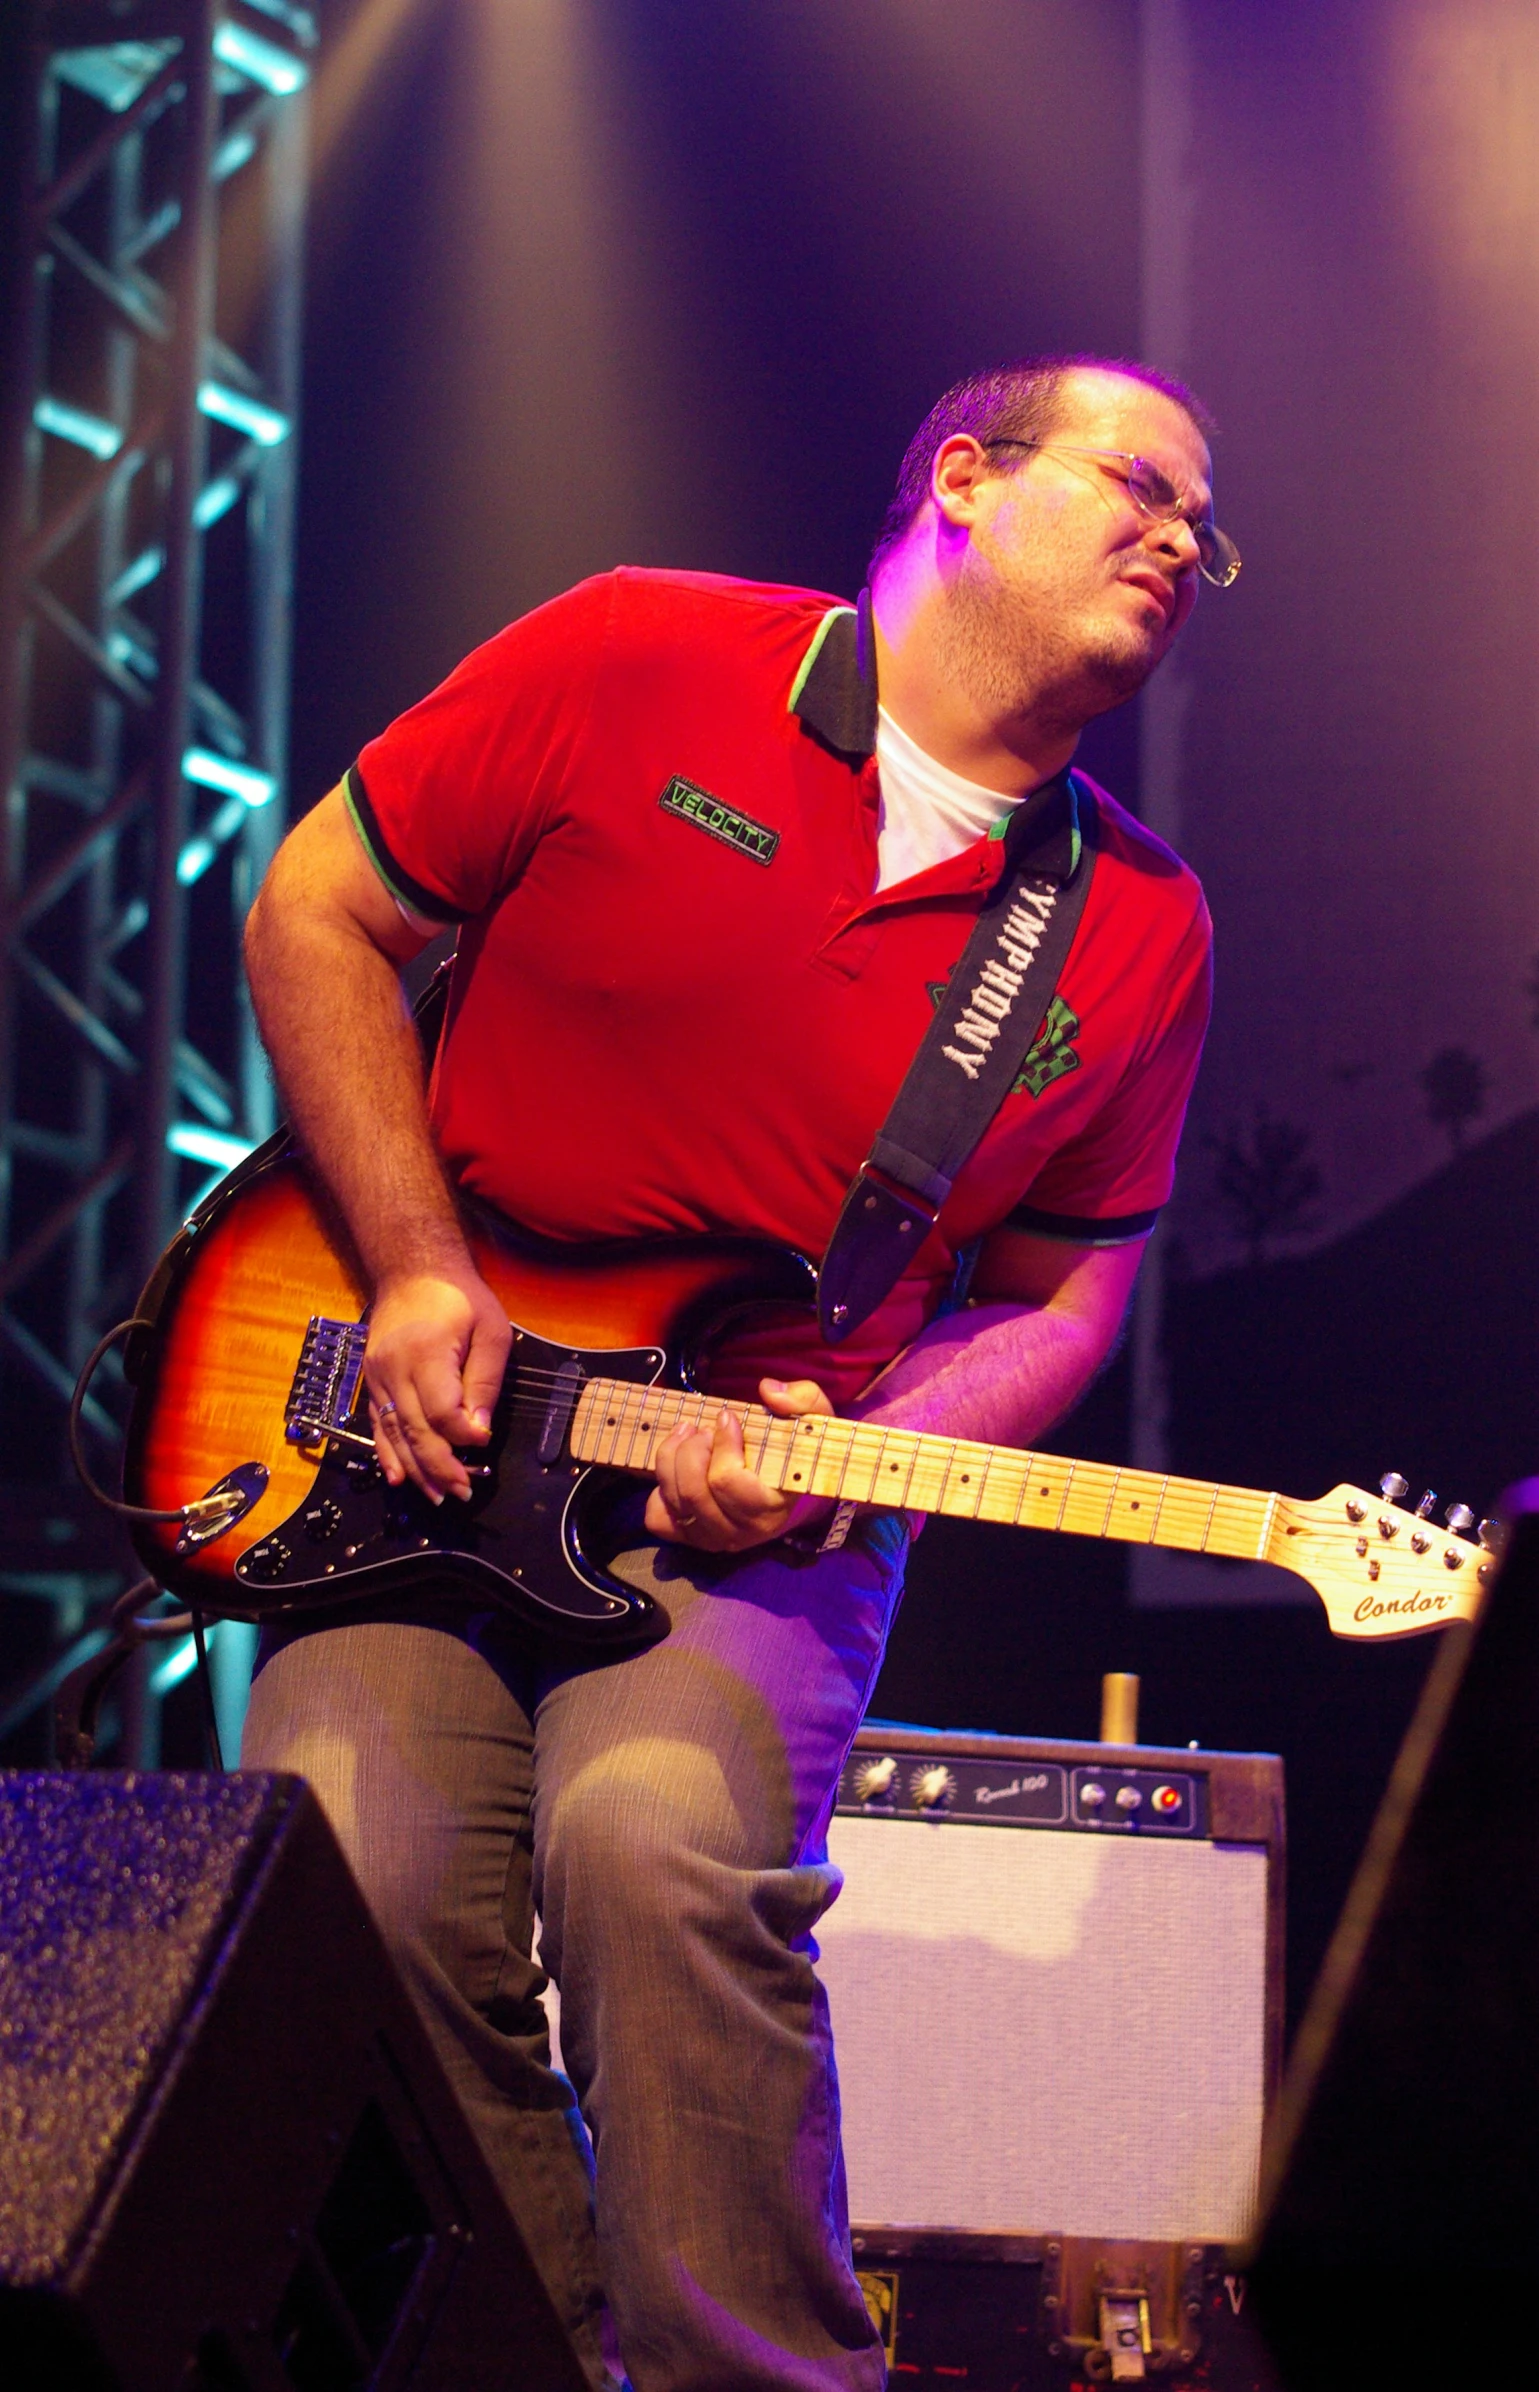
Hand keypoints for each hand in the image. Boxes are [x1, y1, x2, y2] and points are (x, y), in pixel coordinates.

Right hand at [363, 1263, 510, 1501]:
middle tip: (462, 1492)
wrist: (412, 1271)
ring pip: (394, 1434)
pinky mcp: (371, 1380)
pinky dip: (387, 1453)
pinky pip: (377, 1424)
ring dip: (415, 1469)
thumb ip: (485, 1380)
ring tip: (436, 1496)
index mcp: (425, 1353)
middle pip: (415, 1431)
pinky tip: (397, 1477)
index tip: (483, 1442)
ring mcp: (377, 1377)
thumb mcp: (490, 1329)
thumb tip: (478, 1430)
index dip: (464, 1435)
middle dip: (439, 1467)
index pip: (442, 1412)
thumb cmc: (458, 1297)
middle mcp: (394, 1369)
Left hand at [644, 1377, 835, 1552]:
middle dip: (691, 1450)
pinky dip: (660, 1490)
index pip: (727, 1482)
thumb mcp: (814, 1419)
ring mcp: (713, 1538)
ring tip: (686, 1434)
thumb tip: (768, 1390)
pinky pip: (659, 1518)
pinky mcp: (691, 1537)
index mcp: (771, 1508)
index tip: (728, 1417)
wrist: (794, 1486)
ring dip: (672, 1459)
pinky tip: (678, 1468)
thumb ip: (801, 1399)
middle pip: (694, 1493)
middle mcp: (740, 1532)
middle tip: (703, 1428)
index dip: (722, 1444)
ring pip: (674, 1502)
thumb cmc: (799, 1450)